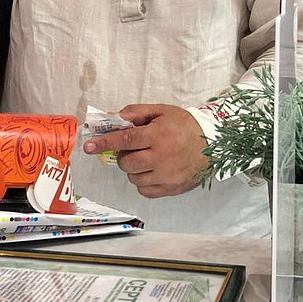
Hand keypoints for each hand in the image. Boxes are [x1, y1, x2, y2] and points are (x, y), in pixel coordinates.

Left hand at [82, 104, 207, 197]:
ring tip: (148, 159)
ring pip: (134, 178)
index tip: (89, 147)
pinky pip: (145, 190)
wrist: (214, 144)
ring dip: (135, 169)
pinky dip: (144, 181)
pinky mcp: (171, 189)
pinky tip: (154, 171)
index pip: (124, 139)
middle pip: (126, 162)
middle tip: (135, 149)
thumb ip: (137, 113)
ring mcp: (166, 175)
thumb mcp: (162, 111)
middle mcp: (161, 157)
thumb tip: (113, 117)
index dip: (104, 143)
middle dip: (125, 155)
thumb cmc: (186, 126)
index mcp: (158, 135)